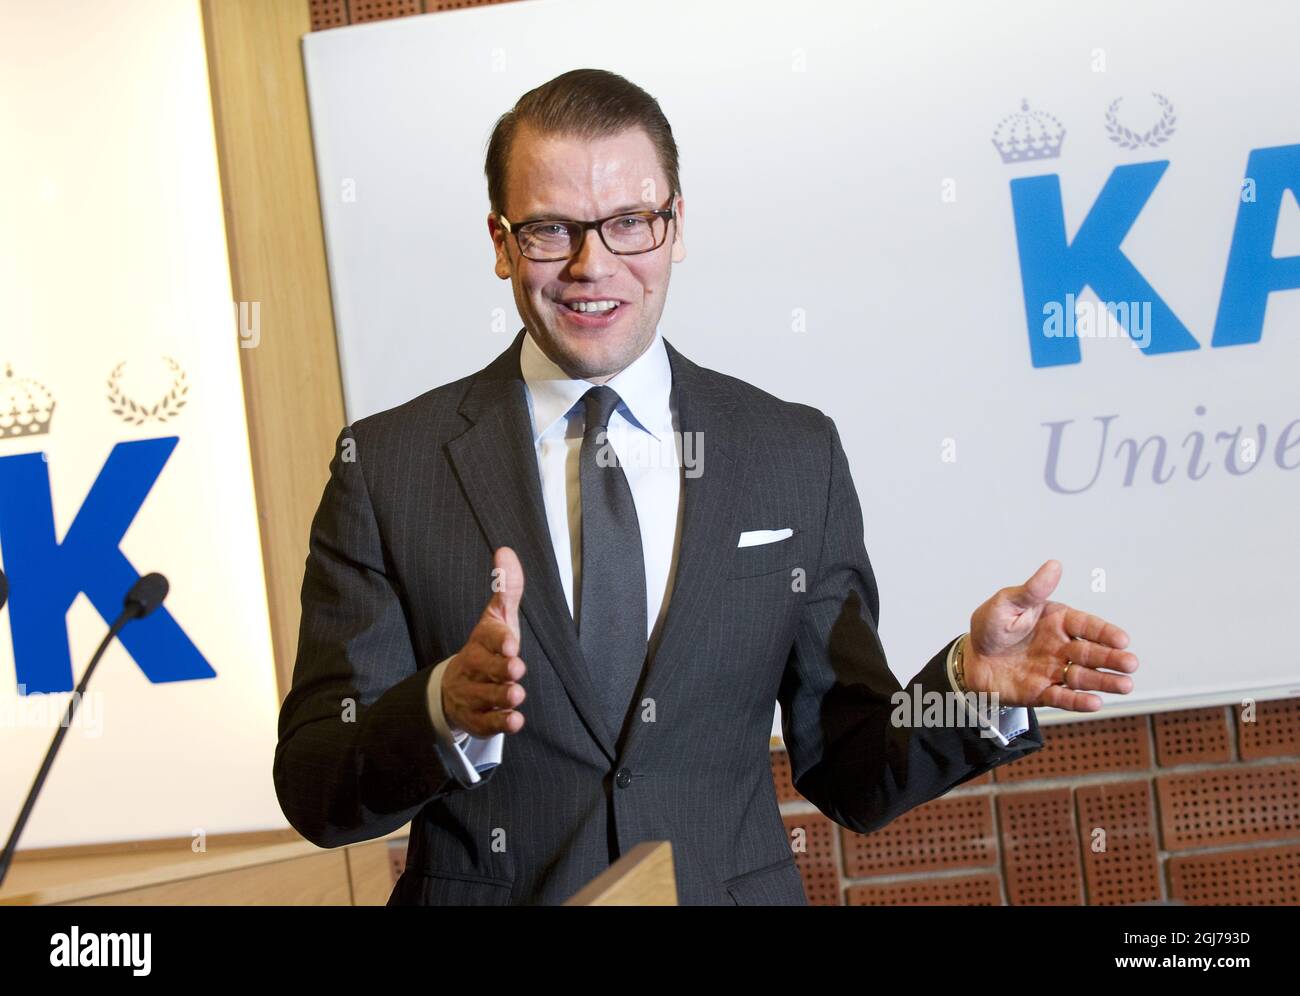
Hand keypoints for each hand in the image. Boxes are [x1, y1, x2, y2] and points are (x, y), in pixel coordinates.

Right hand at [441, 546, 527, 736]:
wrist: (456, 687)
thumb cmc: (487, 647)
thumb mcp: (497, 617)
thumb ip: (506, 588)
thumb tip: (506, 550)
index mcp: (480, 641)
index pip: (487, 638)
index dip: (498, 640)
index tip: (512, 642)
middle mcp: (473, 667)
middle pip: (484, 668)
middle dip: (500, 668)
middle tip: (516, 668)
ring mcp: (472, 694)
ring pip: (485, 697)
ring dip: (501, 696)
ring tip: (517, 694)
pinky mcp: (476, 718)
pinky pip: (486, 723)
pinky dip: (499, 723)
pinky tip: (515, 721)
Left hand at [961, 560, 1137, 711]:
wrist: (970, 658)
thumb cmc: (990, 626)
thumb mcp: (1007, 603)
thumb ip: (1032, 590)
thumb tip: (1053, 565)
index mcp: (1058, 621)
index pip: (1087, 626)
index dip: (1105, 633)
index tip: (1122, 639)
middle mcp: (1061, 647)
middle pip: (1092, 653)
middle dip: (1113, 658)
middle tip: (1131, 664)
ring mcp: (1054, 670)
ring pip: (1083, 677)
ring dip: (1105, 681)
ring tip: (1125, 685)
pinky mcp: (1042, 692)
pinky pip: (1062, 697)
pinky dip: (1078, 701)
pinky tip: (1095, 702)